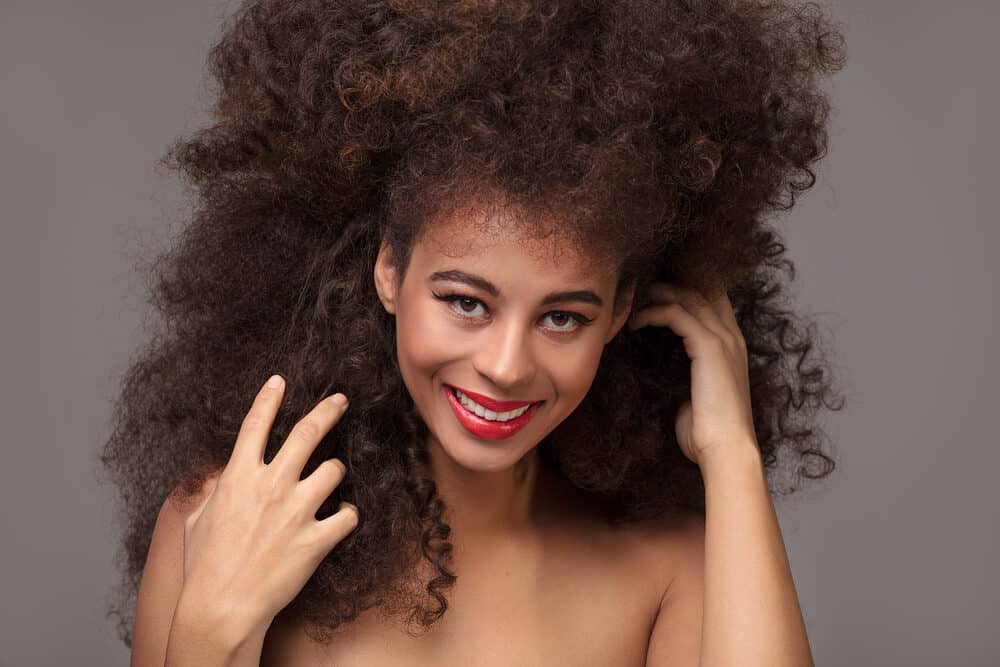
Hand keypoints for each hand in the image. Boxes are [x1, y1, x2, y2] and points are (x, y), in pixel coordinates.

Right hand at [179, 375, 358, 628]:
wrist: (221, 608)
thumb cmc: (204, 568)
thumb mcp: (197, 520)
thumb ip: (213, 491)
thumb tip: (222, 476)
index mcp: (238, 477)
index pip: (255, 425)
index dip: (268, 398)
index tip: (280, 380)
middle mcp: (271, 485)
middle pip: (307, 432)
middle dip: (328, 410)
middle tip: (340, 399)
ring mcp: (297, 511)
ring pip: (334, 470)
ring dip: (334, 473)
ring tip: (329, 483)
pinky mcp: (317, 538)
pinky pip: (348, 514)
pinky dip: (348, 515)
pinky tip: (341, 519)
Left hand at [627, 283, 756, 466]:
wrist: (726, 448)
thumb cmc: (708, 431)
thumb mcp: (698, 393)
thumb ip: (689, 373)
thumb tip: (665, 368)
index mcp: (733, 347)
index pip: (715, 301)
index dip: (688, 290)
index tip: (658, 292)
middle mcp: (732, 337)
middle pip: (702, 290)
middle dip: (671, 284)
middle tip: (643, 288)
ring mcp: (724, 340)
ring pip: (690, 297)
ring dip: (659, 294)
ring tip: (637, 299)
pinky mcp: (710, 347)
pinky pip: (678, 314)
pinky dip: (654, 312)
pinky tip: (636, 322)